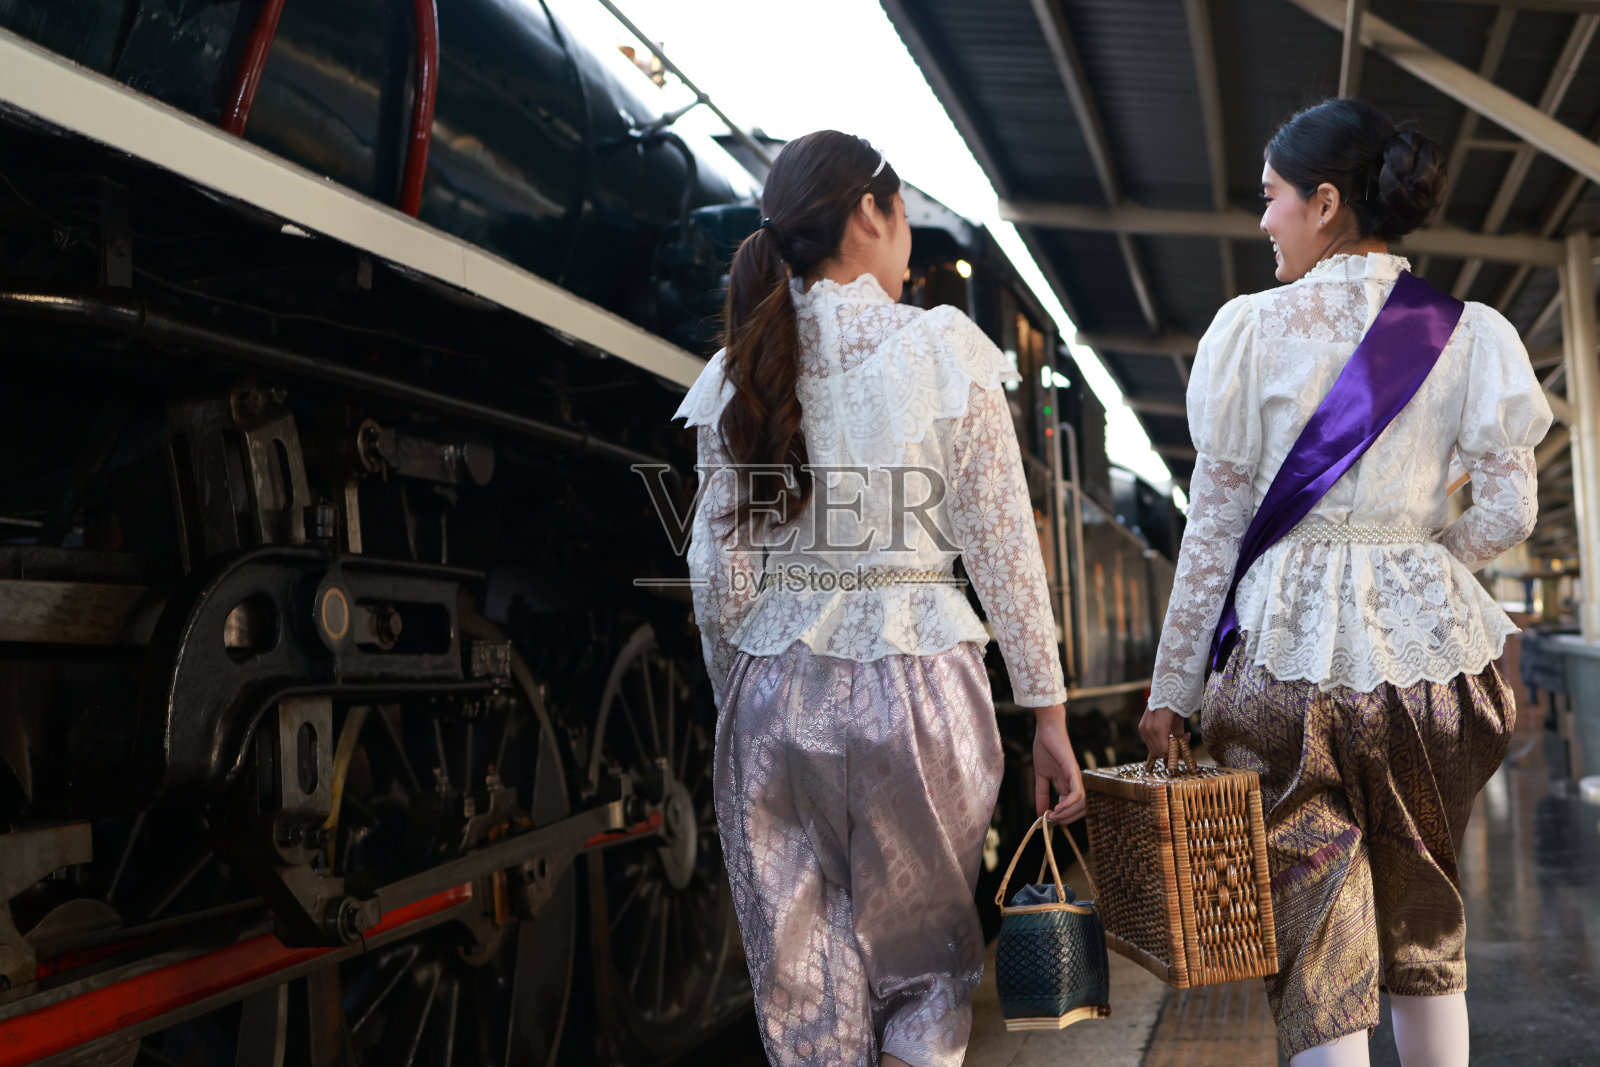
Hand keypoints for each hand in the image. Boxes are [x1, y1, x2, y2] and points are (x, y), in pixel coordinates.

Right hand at [1032, 704, 1085, 821]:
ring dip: (1068, 814)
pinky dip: (1069, 803)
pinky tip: (1057, 807)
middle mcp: (1075, 782)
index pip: (1070, 807)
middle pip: (1080, 809)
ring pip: (1081, 803)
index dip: (1061, 817)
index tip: (1046, 823)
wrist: (1046, 730)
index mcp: (1067, 784)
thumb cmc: (1045, 748)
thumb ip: (1042, 793)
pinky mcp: (1072, 770)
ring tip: (1053, 816)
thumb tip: (1040, 812)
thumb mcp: (1040, 775)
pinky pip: (1076, 792)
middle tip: (1050, 822)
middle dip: (1066, 819)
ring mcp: (1075, 777)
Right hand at [1139, 704, 1185, 760]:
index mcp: (1159, 727)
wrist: (1165, 688)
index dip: (1174, 753)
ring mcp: (1143, 728)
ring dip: (1164, 748)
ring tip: (1174, 740)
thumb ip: (1179, 734)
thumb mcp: (1180, 718)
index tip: (1183, 750)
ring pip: (1152, 749)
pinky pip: (1150, 742)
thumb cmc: (1175, 701)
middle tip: (1180, 746)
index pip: (1164, 750)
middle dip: (1170, 752)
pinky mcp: (1141, 727)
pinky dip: (1158, 743)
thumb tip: (1182, 743)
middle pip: (1158, 752)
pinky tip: (1166, 736)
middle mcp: (1148, 729)